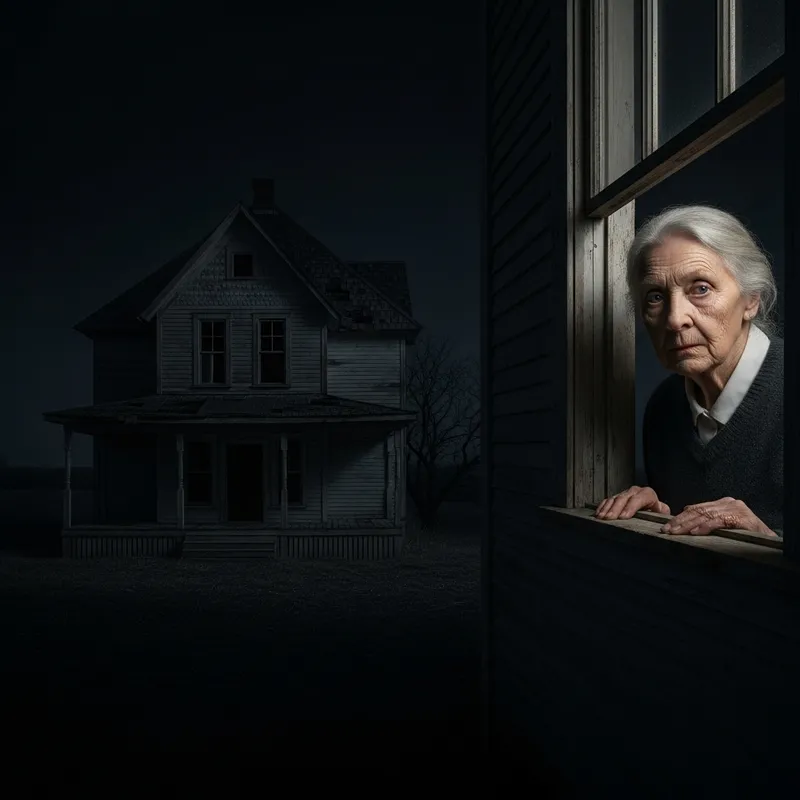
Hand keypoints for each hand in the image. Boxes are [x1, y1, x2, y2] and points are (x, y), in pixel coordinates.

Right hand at [595, 486, 669, 519]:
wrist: (653, 509)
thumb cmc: (657, 513)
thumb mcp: (662, 513)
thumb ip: (662, 512)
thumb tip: (662, 513)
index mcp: (647, 494)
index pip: (639, 499)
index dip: (630, 507)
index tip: (623, 517)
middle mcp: (635, 491)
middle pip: (623, 498)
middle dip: (615, 509)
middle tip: (609, 518)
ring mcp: (624, 494)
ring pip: (614, 499)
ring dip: (606, 509)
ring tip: (601, 517)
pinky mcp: (616, 497)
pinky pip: (607, 500)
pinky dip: (602, 507)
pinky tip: (598, 514)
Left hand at [661, 497, 776, 536]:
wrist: (770, 541)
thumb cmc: (747, 535)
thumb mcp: (726, 523)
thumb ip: (709, 518)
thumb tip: (688, 516)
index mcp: (724, 503)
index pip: (697, 509)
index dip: (681, 517)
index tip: (667, 526)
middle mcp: (729, 503)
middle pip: (699, 512)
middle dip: (680, 521)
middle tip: (666, 530)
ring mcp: (735, 509)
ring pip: (706, 516)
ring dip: (688, 525)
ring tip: (676, 532)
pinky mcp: (741, 518)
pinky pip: (719, 522)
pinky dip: (706, 527)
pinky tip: (695, 532)